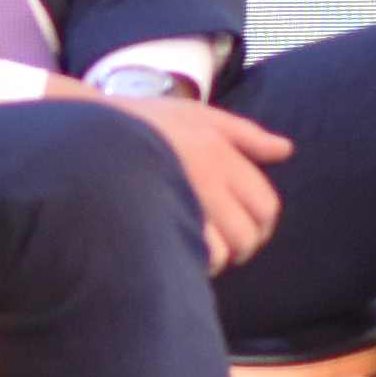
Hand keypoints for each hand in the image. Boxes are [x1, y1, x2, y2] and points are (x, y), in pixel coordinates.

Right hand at [97, 78, 292, 269]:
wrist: (89, 130)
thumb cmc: (146, 121)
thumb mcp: (198, 114)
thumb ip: (246, 134)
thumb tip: (287, 150)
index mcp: (221, 154)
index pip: (264, 203)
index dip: (262, 225)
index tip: (247, 231)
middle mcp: (208, 178)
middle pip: (249, 233)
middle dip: (243, 247)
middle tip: (226, 249)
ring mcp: (184, 200)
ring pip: (225, 249)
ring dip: (219, 259)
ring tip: (203, 255)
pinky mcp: (161, 219)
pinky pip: (194, 254)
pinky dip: (195, 261)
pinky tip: (181, 255)